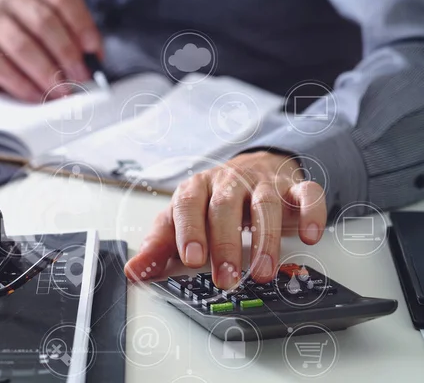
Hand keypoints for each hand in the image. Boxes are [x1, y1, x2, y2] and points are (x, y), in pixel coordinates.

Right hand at [0, 0, 101, 101]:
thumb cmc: (23, 42)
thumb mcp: (48, 32)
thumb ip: (71, 39)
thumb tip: (93, 62)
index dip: (83, 25)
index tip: (93, 51)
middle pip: (44, 22)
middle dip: (68, 54)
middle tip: (80, 76)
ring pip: (25, 47)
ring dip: (49, 74)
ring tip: (62, 90)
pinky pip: (5, 69)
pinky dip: (27, 87)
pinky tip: (39, 95)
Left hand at [124, 151, 326, 288]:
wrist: (251, 169)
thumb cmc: (212, 200)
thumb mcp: (182, 220)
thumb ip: (159, 246)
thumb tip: (134, 271)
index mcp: (198, 188)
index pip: (189, 204)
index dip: (190, 230)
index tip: (192, 258)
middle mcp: (229, 183)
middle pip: (226, 206)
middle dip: (226, 243)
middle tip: (226, 277)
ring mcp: (263, 183)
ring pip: (266, 205)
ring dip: (266, 240)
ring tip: (263, 272)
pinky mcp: (293, 187)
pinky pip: (307, 193)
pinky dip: (311, 213)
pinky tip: (310, 236)